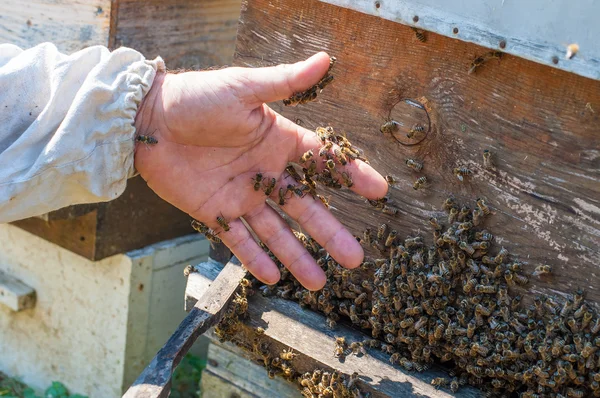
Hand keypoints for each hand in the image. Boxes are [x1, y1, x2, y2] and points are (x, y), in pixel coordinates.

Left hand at [134, 52, 387, 289]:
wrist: (147, 121)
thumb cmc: (196, 98)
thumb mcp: (243, 88)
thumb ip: (284, 82)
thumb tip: (325, 59)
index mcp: (277, 142)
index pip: (322, 162)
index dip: (351, 175)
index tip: (379, 191)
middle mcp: (265, 173)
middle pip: (305, 208)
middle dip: (330, 234)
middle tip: (355, 259)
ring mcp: (242, 196)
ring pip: (276, 232)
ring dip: (297, 256)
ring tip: (319, 283)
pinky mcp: (215, 212)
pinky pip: (239, 240)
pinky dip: (255, 259)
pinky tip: (274, 277)